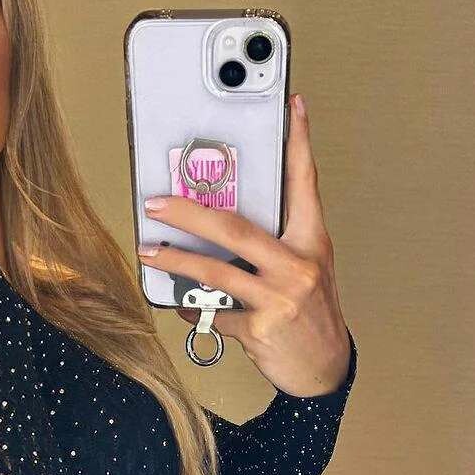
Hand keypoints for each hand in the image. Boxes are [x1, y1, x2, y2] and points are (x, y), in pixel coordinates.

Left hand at [137, 93, 352, 396]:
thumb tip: (219, 224)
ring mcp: (280, 298)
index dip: (298, 142)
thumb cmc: (309, 314)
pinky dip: (195, 308)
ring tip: (150, 250)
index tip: (292, 105)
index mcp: (311, 242)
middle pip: (235, 228)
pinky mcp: (261, 328)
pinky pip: (214, 311)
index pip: (305, 183)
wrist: (324, 369)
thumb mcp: (304, 270)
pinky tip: (185, 304)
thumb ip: (274, 244)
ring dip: (175, 260)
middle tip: (157, 202)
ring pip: (215, 271)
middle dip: (189, 213)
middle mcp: (298, 266)